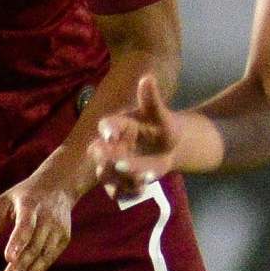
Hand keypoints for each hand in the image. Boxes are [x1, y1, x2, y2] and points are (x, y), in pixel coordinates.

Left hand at [0, 169, 77, 270]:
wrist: (58, 186)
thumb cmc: (24, 196)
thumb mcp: (4, 201)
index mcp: (30, 206)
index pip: (25, 226)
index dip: (17, 242)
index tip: (8, 258)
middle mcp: (47, 218)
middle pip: (33, 246)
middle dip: (19, 267)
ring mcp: (58, 229)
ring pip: (43, 256)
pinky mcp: (64, 238)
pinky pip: (49, 258)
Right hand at [91, 75, 190, 199]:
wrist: (169, 146)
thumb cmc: (160, 125)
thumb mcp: (159, 113)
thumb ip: (151, 99)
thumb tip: (147, 77)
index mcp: (117, 126)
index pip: (106, 126)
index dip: (107, 130)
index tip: (111, 134)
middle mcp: (109, 146)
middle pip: (100, 154)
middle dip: (109, 159)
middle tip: (123, 163)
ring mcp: (112, 166)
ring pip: (108, 176)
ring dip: (122, 179)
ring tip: (144, 178)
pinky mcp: (120, 182)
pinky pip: (118, 192)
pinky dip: (129, 193)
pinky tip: (144, 188)